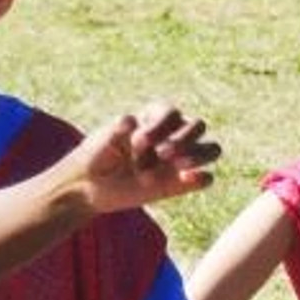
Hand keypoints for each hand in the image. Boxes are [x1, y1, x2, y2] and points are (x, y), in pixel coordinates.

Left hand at [70, 103, 220, 215]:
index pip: (172, 113)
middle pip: (198, 126)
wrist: (89, 186)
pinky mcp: (181, 183)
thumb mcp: (100, 141)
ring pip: (211, 149)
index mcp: (155, 117)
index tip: (138, 142)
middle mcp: (173, 134)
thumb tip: (130, 120)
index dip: (160, 126)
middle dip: (182, 139)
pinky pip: (205, 179)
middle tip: (161, 153)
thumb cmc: (96, 156)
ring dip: (198, 155)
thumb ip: (116, 131)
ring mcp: (180, 159)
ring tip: (178, 165)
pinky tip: (185, 179)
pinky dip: (201, 178)